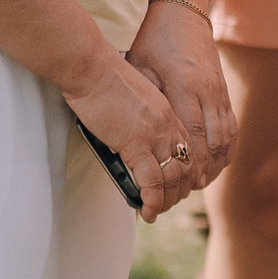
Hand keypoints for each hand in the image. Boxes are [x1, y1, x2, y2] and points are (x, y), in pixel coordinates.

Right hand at [58, 50, 196, 223]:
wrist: (90, 67)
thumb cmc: (100, 76)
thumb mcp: (130, 95)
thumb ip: (137, 114)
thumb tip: (129, 133)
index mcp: (166, 111)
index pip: (187, 148)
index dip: (185, 171)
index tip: (177, 184)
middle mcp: (167, 124)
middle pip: (185, 167)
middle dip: (179, 190)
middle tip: (168, 203)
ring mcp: (154, 135)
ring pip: (172, 179)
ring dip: (167, 201)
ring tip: (156, 212)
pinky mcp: (137, 145)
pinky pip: (152, 183)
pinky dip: (152, 202)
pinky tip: (147, 211)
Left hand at [126, 0, 233, 189]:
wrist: (184, 12)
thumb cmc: (155, 39)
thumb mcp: (139, 64)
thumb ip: (143, 96)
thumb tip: (136, 130)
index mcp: (184, 86)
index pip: (193, 134)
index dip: (190, 161)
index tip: (183, 182)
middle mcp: (206, 91)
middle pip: (213, 141)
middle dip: (203, 169)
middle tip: (188, 189)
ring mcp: (218, 91)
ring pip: (226, 136)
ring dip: (217, 162)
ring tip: (201, 182)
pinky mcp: (223, 90)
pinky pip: (231, 126)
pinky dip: (226, 147)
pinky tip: (217, 162)